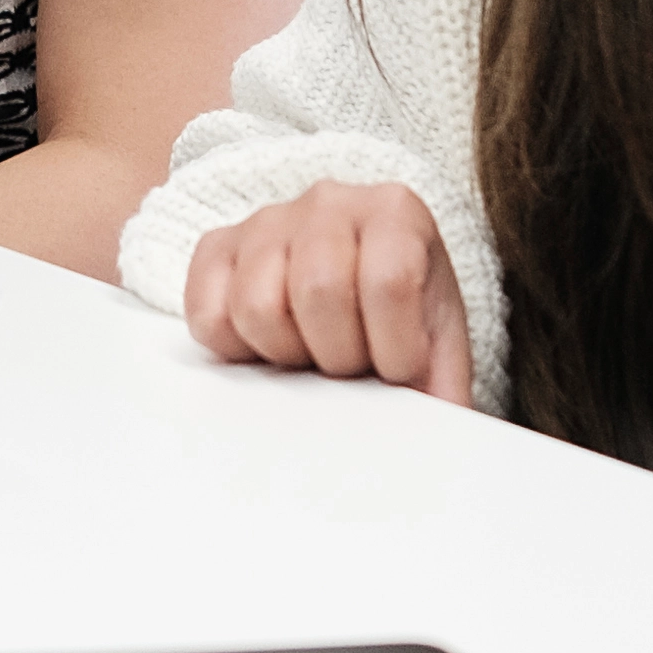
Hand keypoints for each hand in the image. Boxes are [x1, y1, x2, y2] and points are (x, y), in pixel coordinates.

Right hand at [177, 177, 472, 404]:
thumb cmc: (403, 316)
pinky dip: (236, 347)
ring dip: (286, 353)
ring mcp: (266, 220)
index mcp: (395, 211)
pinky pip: (207, 313)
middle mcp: (329, 201)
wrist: (362, 281)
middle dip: (338, 355)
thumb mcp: (439, 345)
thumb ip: (444, 388)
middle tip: (352, 364)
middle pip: (318, 290)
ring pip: (257, 306)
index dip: (395, 347)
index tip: (399, 367)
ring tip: (311, 352)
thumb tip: (442, 450)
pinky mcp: (217, 248)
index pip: (388, 281)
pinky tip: (270, 345)